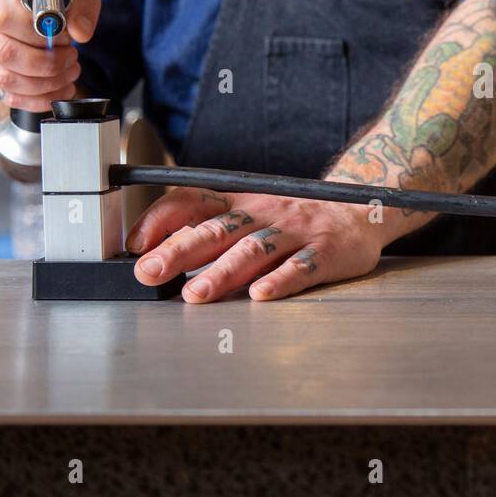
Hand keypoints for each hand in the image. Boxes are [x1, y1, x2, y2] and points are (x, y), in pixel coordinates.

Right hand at [0, 0, 100, 111]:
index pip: (5, 16)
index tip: (64, 37)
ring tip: (68, 73)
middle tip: (71, 57)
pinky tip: (57, 90)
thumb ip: (85, 4)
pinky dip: (36, 99)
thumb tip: (80, 32)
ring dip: (44, 84)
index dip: (38, 35)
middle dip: (47, 63)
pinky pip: (1, 93)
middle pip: (3, 51)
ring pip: (2, 77)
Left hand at [126, 188, 384, 302]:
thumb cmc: (294, 219)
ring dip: (223, 271)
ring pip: (255, 250)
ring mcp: (296, 232)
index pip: (194, 201)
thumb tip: (153, 254)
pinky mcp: (326, 252)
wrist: (360, 209)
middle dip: (179, 251)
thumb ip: (207, 229)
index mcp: (241, 202)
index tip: (135, 244)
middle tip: (149, 273)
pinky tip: (262, 295)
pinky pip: (302, 267)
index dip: (162, 219)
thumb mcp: (249, 213)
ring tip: (196, 293)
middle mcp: (265, 213)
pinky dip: (281, 280)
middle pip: (218, 230)